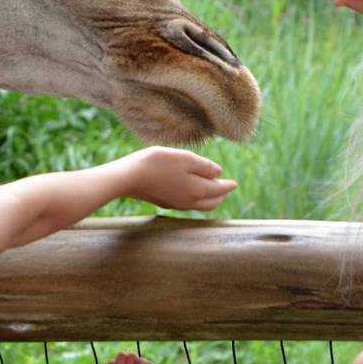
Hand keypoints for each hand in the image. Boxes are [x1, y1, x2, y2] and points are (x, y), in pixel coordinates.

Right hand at [117, 147, 233, 210]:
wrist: (128, 177)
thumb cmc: (157, 163)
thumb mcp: (185, 158)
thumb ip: (204, 166)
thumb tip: (218, 173)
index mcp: (199, 190)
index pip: (220, 190)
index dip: (228, 185)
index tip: (234, 183)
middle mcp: (190, 201)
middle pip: (212, 202)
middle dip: (221, 195)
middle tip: (225, 188)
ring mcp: (176, 204)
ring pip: (200, 205)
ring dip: (208, 199)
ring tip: (210, 190)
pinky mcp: (164, 202)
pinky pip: (187, 204)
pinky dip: (195, 198)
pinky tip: (189, 190)